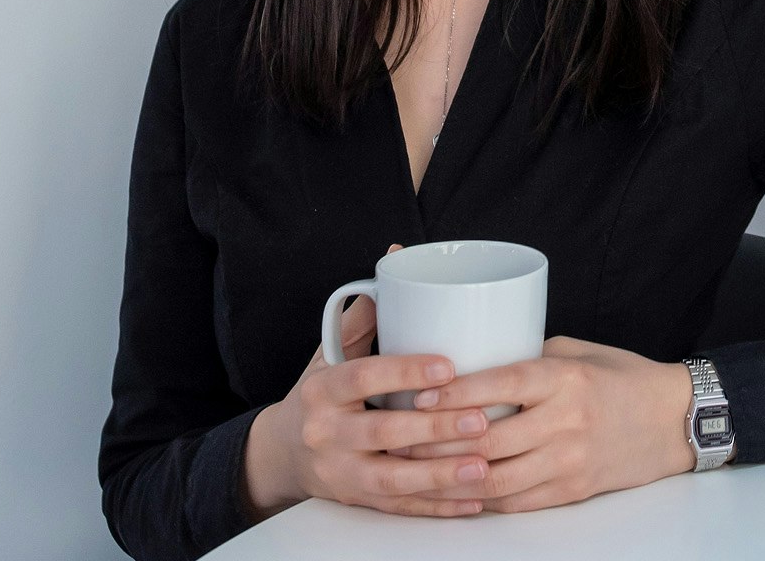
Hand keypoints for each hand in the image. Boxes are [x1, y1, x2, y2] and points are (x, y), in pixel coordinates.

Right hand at [241, 246, 495, 520]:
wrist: (281, 453)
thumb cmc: (320, 394)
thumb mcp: (331, 354)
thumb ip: (366, 314)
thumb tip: (400, 257)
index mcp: (322, 390)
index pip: (363, 377)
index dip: (405, 371)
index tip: (448, 366)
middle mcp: (326, 433)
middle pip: (383, 432)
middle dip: (434, 428)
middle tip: (480, 420)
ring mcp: (339, 472)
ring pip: (393, 479)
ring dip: (441, 475)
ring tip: (483, 466)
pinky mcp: (354, 501)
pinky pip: (400, 507)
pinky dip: (437, 506)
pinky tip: (472, 501)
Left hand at [399, 336, 696, 511]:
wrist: (675, 420)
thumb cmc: (625, 378)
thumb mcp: (579, 352)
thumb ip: (528, 358)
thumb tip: (474, 360)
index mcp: (565, 378)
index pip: (500, 385)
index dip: (453, 393)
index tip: (417, 395)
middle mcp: (566, 421)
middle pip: (488, 439)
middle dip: (437, 443)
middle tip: (400, 440)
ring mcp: (569, 461)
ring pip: (495, 479)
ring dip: (450, 479)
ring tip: (416, 473)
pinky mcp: (573, 491)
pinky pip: (516, 502)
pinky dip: (480, 501)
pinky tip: (454, 493)